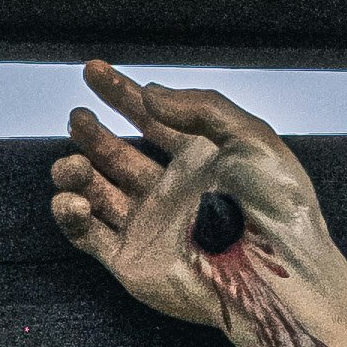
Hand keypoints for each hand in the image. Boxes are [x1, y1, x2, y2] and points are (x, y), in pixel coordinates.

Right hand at [47, 60, 339, 344]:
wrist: (278, 275)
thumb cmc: (277, 207)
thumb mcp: (251, 138)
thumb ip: (200, 107)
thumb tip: (151, 94)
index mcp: (198, 159)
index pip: (149, 119)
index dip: (120, 93)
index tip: (92, 70)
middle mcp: (169, 190)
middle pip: (113, 153)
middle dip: (91, 133)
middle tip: (79, 119)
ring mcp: (147, 226)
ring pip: (92, 191)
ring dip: (73, 170)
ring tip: (77, 165)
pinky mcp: (130, 261)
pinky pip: (85, 234)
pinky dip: (68, 214)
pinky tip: (76, 200)